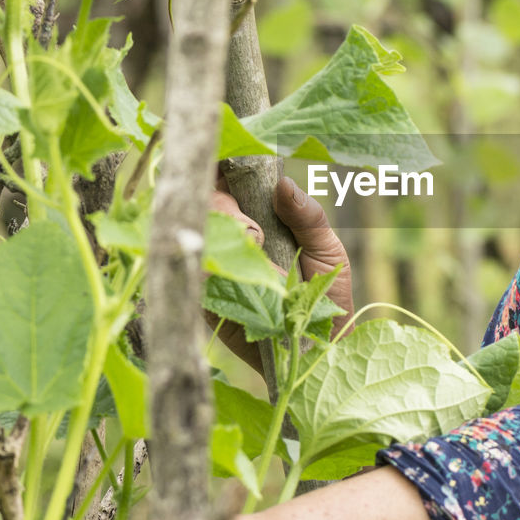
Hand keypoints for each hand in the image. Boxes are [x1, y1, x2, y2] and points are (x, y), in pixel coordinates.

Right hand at [210, 176, 353, 372]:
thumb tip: (283, 184)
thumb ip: (308, 218)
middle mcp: (233, 237)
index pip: (229, 182)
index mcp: (260, 218)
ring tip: (252, 247)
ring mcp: (217, 264)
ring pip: (194, 233)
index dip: (222, 170)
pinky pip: (191, 272)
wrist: (320, 350)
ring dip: (217, 233)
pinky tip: (226, 266)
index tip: (230, 169)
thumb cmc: (327, 295)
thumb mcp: (328, 251)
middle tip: (254, 230)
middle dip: (225, 207)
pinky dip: (205, 264)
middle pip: (205, 203)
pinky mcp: (205, 296)